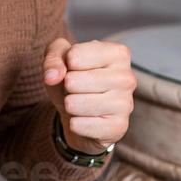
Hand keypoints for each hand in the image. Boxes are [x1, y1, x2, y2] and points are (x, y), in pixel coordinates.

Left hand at [42, 38, 135, 154]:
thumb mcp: (60, 57)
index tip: (76, 68)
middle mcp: (127, 77)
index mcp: (118, 53)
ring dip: (69, 105)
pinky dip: (74, 123)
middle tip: (77, 89)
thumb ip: (53, 57)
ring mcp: (125, 104)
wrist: (80, 110)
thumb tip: (52, 76)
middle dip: (66, 86)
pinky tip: (85, 118)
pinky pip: (78, 125)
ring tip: (80, 102)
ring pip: (74, 104)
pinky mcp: (118, 127)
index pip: (74, 57)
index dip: (66, 64)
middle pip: (72, 81)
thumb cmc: (73, 77)